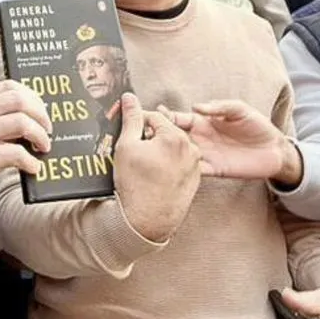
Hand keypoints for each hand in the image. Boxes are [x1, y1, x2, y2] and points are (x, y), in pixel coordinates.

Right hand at [0, 79, 52, 199]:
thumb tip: (28, 117)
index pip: (9, 86)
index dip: (32, 97)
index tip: (40, 110)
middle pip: (19, 100)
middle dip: (41, 115)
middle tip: (47, 129)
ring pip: (22, 124)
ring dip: (40, 136)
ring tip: (43, 147)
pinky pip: (17, 154)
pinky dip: (31, 161)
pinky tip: (32, 167)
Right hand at [113, 93, 202, 242]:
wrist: (147, 220)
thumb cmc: (136, 184)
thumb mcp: (127, 146)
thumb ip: (131, 118)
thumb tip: (130, 98)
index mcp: (175, 137)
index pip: (153, 117)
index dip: (136, 121)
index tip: (125, 128)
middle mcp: (190, 149)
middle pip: (165, 132)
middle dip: (148, 136)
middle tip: (132, 149)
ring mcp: (194, 166)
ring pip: (172, 148)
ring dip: (157, 151)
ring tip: (140, 164)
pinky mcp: (194, 180)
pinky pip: (178, 164)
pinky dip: (166, 165)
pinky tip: (151, 176)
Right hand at [162, 100, 301, 186]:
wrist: (274, 150)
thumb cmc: (257, 125)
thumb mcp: (240, 110)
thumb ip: (219, 107)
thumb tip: (196, 107)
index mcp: (203, 122)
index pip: (177, 118)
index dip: (163, 116)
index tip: (148, 114)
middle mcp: (200, 138)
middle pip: (173, 137)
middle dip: (157, 136)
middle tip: (142, 135)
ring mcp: (205, 155)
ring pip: (179, 155)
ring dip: (166, 154)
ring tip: (151, 152)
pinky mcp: (214, 169)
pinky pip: (195, 170)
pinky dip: (184, 170)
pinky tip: (173, 170)